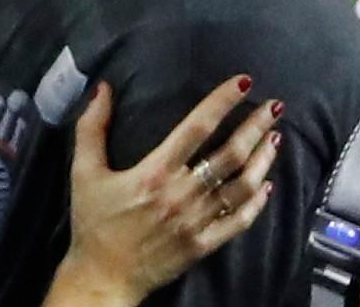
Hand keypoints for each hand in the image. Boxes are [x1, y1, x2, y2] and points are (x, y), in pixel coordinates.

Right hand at [46, 76, 280, 306]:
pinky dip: (258, 202)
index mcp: (155, 172)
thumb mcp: (83, 171)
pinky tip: (267, 185)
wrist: (103, 276)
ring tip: (275, 138)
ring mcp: (198, 221)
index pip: (196, 128)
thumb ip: (91, 128)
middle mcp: (182, 193)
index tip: (244, 82)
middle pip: (230, 154)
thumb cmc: (93, 222)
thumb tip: (104, 88)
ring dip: (263, 159)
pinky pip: (240, 220)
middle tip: (275, 106)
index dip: (222, 102)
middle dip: (255, 126)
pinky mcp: (205, 244)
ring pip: (243, 186)